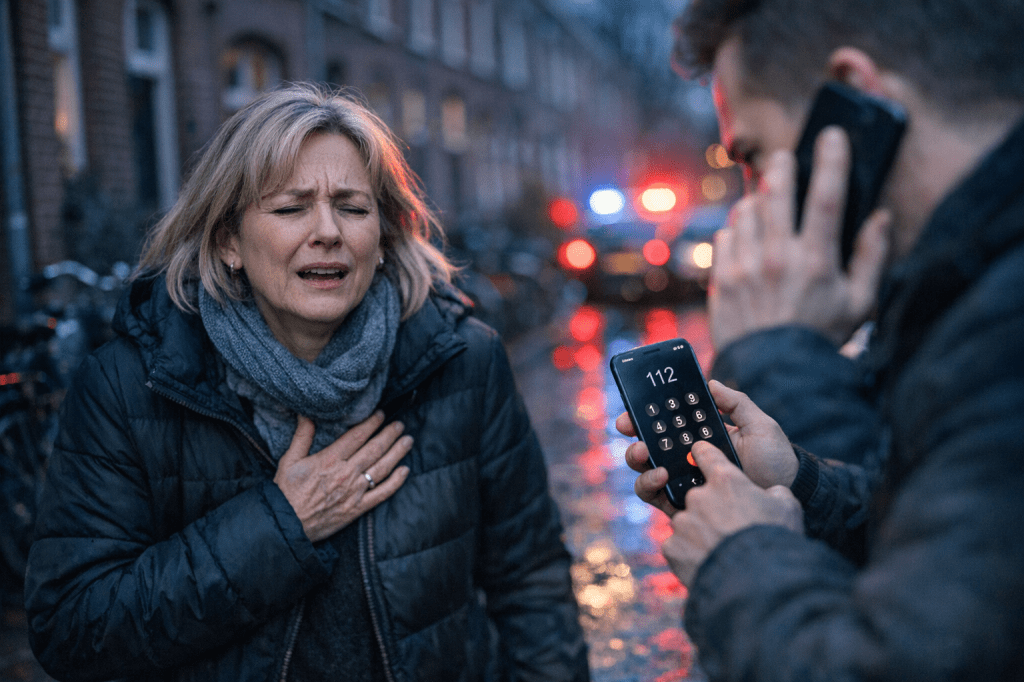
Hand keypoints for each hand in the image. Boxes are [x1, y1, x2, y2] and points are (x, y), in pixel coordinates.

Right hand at [274, 411, 411, 542]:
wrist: (287, 525)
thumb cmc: (286, 492)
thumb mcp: (289, 460)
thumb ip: (302, 436)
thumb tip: (306, 414)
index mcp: (329, 460)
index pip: (357, 436)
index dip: (371, 423)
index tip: (381, 414)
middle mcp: (346, 473)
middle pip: (374, 449)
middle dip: (389, 434)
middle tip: (400, 425)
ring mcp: (354, 491)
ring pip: (382, 468)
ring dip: (397, 453)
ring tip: (408, 441)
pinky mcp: (358, 508)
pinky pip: (382, 493)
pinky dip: (396, 482)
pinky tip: (405, 471)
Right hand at [617, 381, 798, 512]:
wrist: (787, 493)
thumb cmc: (774, 458)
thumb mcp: (758, 424)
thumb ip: (736, 402)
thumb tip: (711, 383)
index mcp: (699, 437)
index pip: (665, 425)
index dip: (645, 415)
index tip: (634, 408)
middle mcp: (685, 459)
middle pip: (648, 446)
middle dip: (634, 436)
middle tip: (631, 429)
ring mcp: (682, 481)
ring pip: (645, 470)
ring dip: (638, 460)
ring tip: (646, 453)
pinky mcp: (682, 504)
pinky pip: (655, 496)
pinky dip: (650, 485)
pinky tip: (662, 476)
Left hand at [662, 440, 802, 586]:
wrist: (758, 582)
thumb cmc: (775, 539)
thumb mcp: (788, 507)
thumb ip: (775, 492)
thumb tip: (772, 492)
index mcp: (725, 481)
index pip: (705, 454)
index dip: (703, 454)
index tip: (699, 454)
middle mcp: (698, 497)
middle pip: (697, 497)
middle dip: (709, 510)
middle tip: (728, 529)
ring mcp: (683, 522)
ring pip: (688, 524)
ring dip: (700, 534)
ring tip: (721, 551)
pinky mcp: (672, 547)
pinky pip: (678, 547)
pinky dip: (690, 554)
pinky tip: (708, 564)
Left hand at [709, 127, 891, 349]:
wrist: (773, 371)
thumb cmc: (821, 336)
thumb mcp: (859, 303)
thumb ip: (871, 257)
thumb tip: (881, 216)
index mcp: (816, 261)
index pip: (826, 198)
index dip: (831, 160)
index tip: (832, 135)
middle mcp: (778, 259)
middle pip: (777, 193)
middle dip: (781, 167)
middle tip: (784, 158)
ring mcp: (746, 267)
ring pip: (747, 210)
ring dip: (757, 200)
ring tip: (766, 203)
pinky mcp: (722, 279)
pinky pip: (725, 235)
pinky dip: (736, 228)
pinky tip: (746, 235)